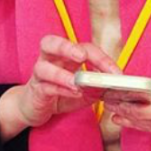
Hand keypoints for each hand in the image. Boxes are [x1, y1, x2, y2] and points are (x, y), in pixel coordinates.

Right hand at [0, 35, 120, 141]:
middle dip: (67, 47)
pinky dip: (60, 89)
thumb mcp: (83, 91)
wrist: (34, 108)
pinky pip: (45, 87)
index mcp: (65, 55)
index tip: (116, 74)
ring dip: (61, 74)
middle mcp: (49, 60)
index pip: (84, 48)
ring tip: (77, 84)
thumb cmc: (59, 94)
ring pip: (43, 66)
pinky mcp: (36, 91)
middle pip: (51, 43)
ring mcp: (40, 75)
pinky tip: (72, 93)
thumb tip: (114, 87)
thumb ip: (96, 87)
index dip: (101, 58)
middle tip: (82, 56)